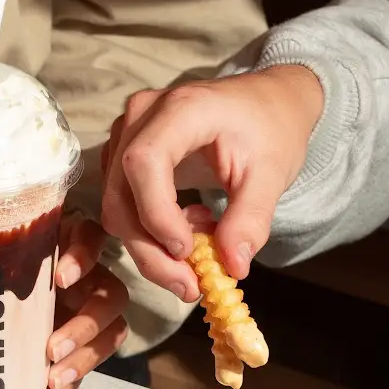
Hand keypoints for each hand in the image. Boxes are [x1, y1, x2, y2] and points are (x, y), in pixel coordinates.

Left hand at [46, 217, 129, 388]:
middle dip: (85, 326)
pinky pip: (86, 370)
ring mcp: (90, 316)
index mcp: (69, 247)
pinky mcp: (81, 350)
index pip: (90, 238)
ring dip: (83, 360)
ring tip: (52, 380)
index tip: (60, 279)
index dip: (83, 257)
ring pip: (111, 335)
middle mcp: (90, 279)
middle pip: (111, 298)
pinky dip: (68, 388)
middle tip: (52, 348)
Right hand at [99, 65, 323, 300]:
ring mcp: (126, 133)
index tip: (187, 253)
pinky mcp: (124, 153)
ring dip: (150, 245)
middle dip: (150, 250)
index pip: (143, 163)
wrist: (266, 102)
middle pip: (120, 194)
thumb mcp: (273, 173)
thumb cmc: (272, 128)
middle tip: (189, 286)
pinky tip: (189, 228)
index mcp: (181, 109)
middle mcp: (141, 116)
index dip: (156, 214)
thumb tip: (231, 267)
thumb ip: (251, 218)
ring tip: (201, 248)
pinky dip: (150, 230)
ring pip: (115, 206)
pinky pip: (122, 203)